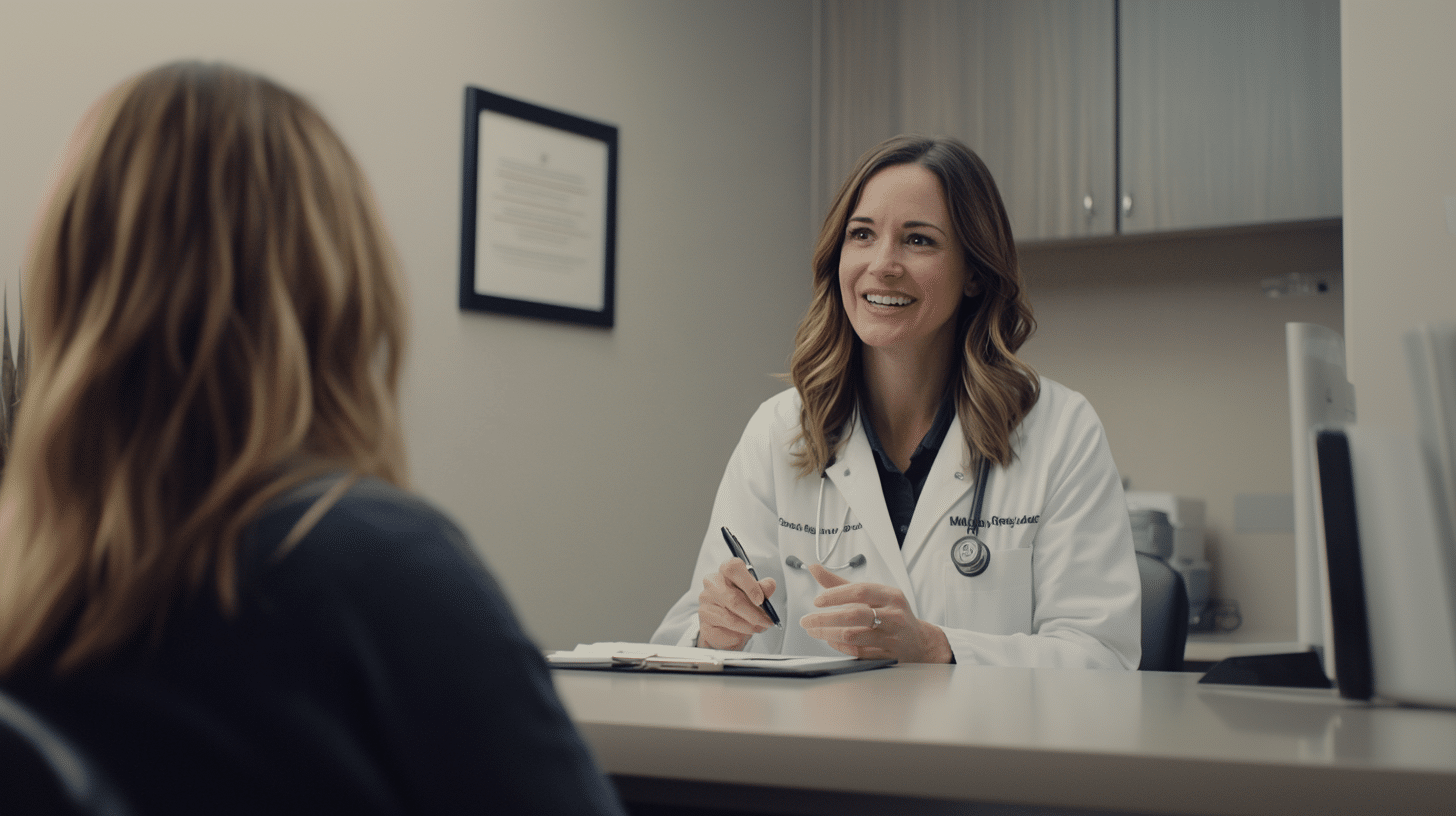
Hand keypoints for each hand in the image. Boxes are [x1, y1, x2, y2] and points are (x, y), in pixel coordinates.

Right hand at [697, 558, 776, 650]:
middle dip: (754, 613)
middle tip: (766, 620)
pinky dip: (738, 633)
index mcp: (726, 571)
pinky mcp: (703, 620)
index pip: (733, 568)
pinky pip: (724, 629)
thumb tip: (769, 584)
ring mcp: (705, 602)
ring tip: (759, 627)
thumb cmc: (740, 606)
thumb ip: (763, 589)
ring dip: (749, 625)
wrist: (725, 627)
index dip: (749, 584)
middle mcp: (712, 583)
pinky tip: (744, 632)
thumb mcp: (755, 595)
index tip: (761, 600)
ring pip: (730, 617)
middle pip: (733, 598)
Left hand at [800, 564, 952, 662]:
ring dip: (828, 633)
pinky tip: (830, 640)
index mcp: (890, 596)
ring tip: (813, 630)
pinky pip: (858, 651)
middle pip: (854, 615)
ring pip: (853, 636)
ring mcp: (891, 637)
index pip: (860, 591)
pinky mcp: (887, 655)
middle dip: (825, 618)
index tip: (817, 600)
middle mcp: (893, 615)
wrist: (919, 641)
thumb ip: (841, 583)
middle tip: (806, 620)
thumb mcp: (873, 595)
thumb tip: (814, 568)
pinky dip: (840, 646)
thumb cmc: (891, 614)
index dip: (836, 595)